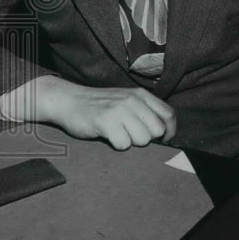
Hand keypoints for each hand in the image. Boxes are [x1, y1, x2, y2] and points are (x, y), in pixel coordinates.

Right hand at [34, 77, 175, 149]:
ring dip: (131, 142)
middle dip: (146, 138)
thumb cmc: (100, 106)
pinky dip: (116, 144)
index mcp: (140, 95)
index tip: (162, 140)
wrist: (68, 100)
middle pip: (157, 131)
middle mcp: (133, 100)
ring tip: (118, 133)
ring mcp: (119, 110)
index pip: (169, 115)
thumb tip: (165, 132)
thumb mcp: (126, 100)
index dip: (169, 131)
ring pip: (142, 139)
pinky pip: (123, 144)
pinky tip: (108, 136)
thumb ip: (145, 111)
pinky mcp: (105, 121)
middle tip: (130, 134)